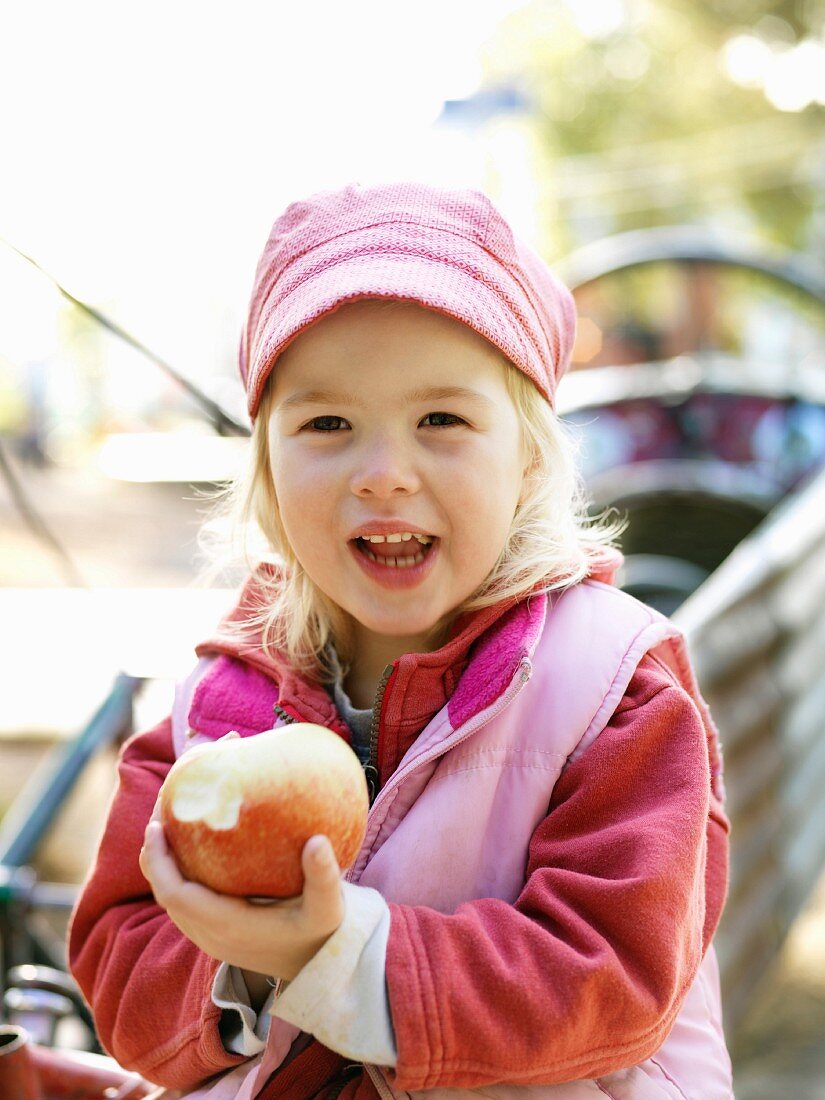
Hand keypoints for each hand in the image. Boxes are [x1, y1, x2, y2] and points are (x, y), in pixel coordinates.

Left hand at [139, 802, 344, 982]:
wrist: (318, 966)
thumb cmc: (321, 935)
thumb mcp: (328, 908)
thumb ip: (324, 877)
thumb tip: (317, 841)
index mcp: (228, 926)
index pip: (176, 893)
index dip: (160, 861)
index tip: (156, 825)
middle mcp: (211, 934)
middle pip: (164, 893)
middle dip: (154, 853)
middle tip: (158, 810)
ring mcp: (211, 936)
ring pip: (171, 898)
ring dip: (162, 863)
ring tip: (167, 822)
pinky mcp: (216, 932)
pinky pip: (183, 901)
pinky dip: (177, 873)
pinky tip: (190, 845)